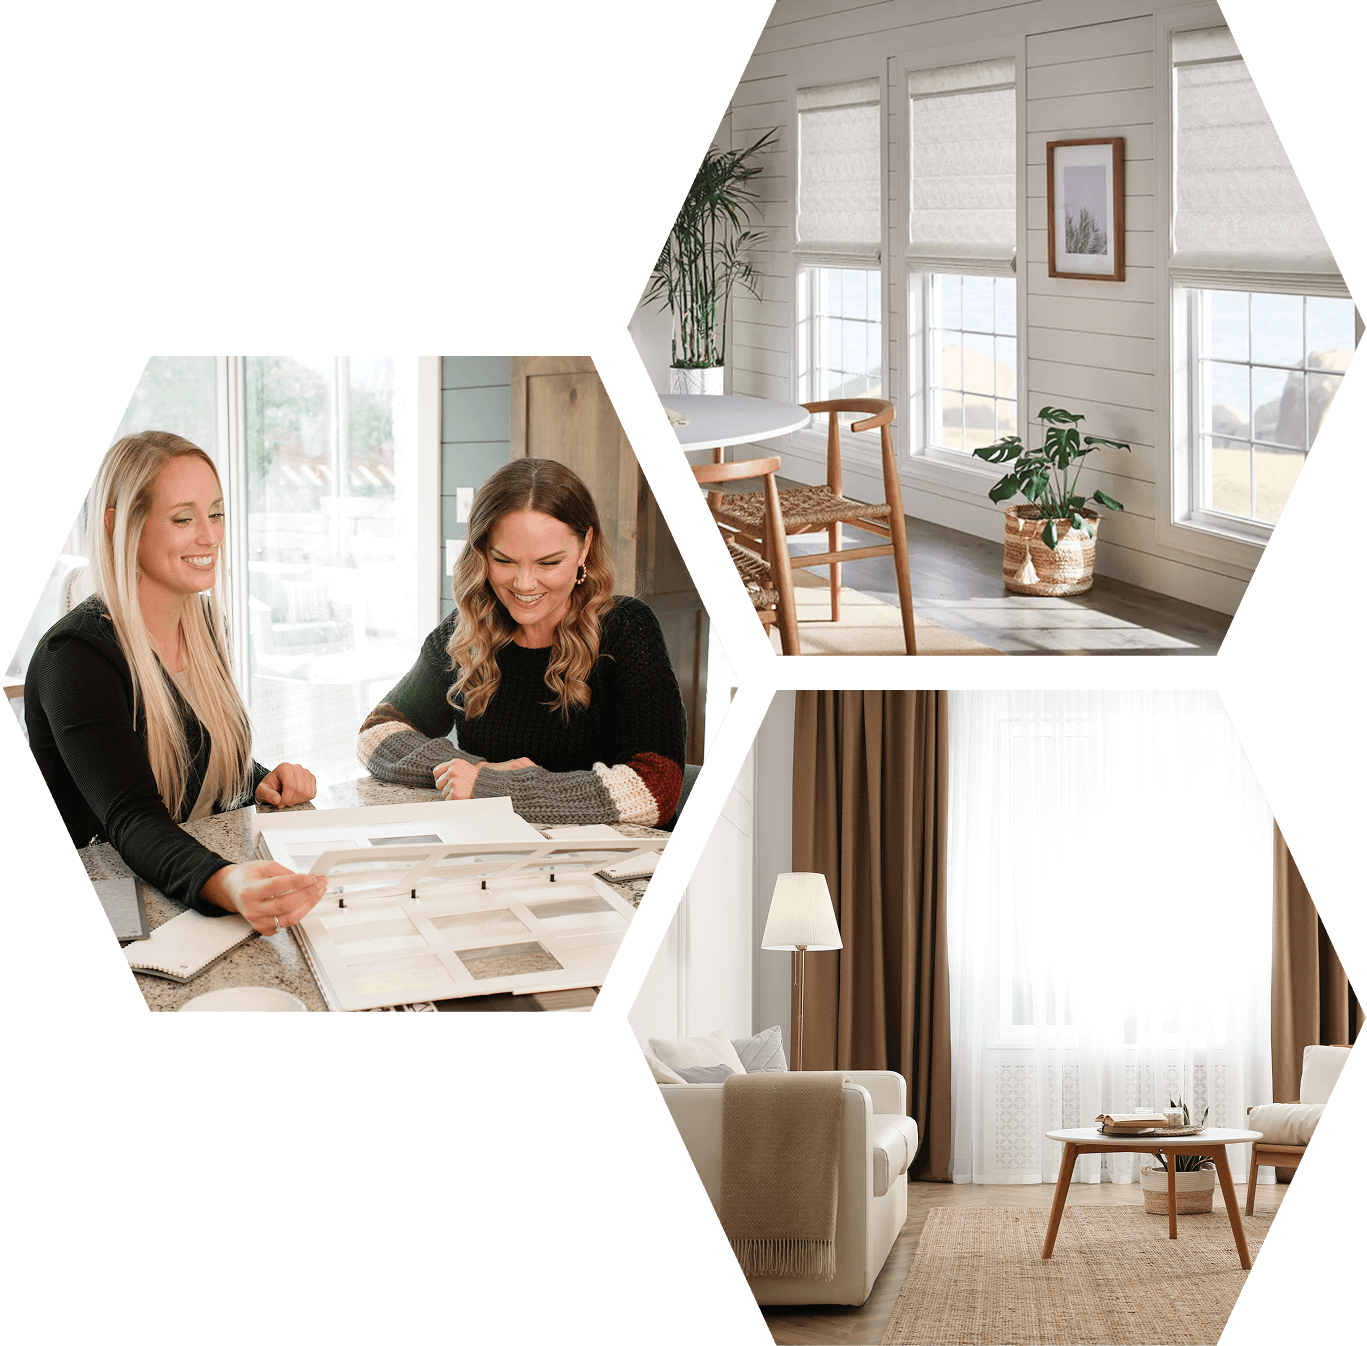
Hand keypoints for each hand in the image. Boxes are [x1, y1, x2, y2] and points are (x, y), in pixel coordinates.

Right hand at [201, 861, 327, 934]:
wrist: (232, 890)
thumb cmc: (247, 877)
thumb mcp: (263, 865)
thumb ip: (283, 871)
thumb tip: (304, 879)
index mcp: (249, 891)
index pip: (275, 887)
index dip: (296, 882)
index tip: (311, 877)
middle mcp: (252, 909)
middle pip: (285, 904)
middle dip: (307, 893)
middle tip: (320, 883)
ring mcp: (258, 921)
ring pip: (289, 917)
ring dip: (308, 904)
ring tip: (318, 892)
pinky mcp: (264, 929)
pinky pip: (287, 923)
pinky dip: (300, 913)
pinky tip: (307, 902)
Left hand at [256, 762, 316, 807]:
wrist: (275, 783)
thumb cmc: (269, 786)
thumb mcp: (261, 790)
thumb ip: (267, 794)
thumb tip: (277, 800)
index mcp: (284, 768)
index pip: (291, 786)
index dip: (286, 799)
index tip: (280, 804)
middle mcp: (297, 768)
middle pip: (300, 790)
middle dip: (291, 801)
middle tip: (283, 803)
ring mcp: (306, 773)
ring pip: (307, 793)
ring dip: (297, 801)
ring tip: (289, 799)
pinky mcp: (312, 779)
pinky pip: (311, 794)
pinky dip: (304, 799)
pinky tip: (295, 797)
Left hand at [432, 757, 533, 799]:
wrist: (492, 787)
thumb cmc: (480, 780)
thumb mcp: (466, 768)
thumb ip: (454, 770)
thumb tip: (440, 777)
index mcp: (455, 763)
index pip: (437, 771)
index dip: (441, 778)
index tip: (447, 782)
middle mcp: (453, 771)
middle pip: (439, 783)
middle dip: (446, 788)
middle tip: (459, 788)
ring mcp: (454, 783)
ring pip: (443, 794)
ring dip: (451, 795)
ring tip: (464, 792)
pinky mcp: (455, 794)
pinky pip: (448, 801)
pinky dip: (454, 802)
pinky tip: (463, 798)